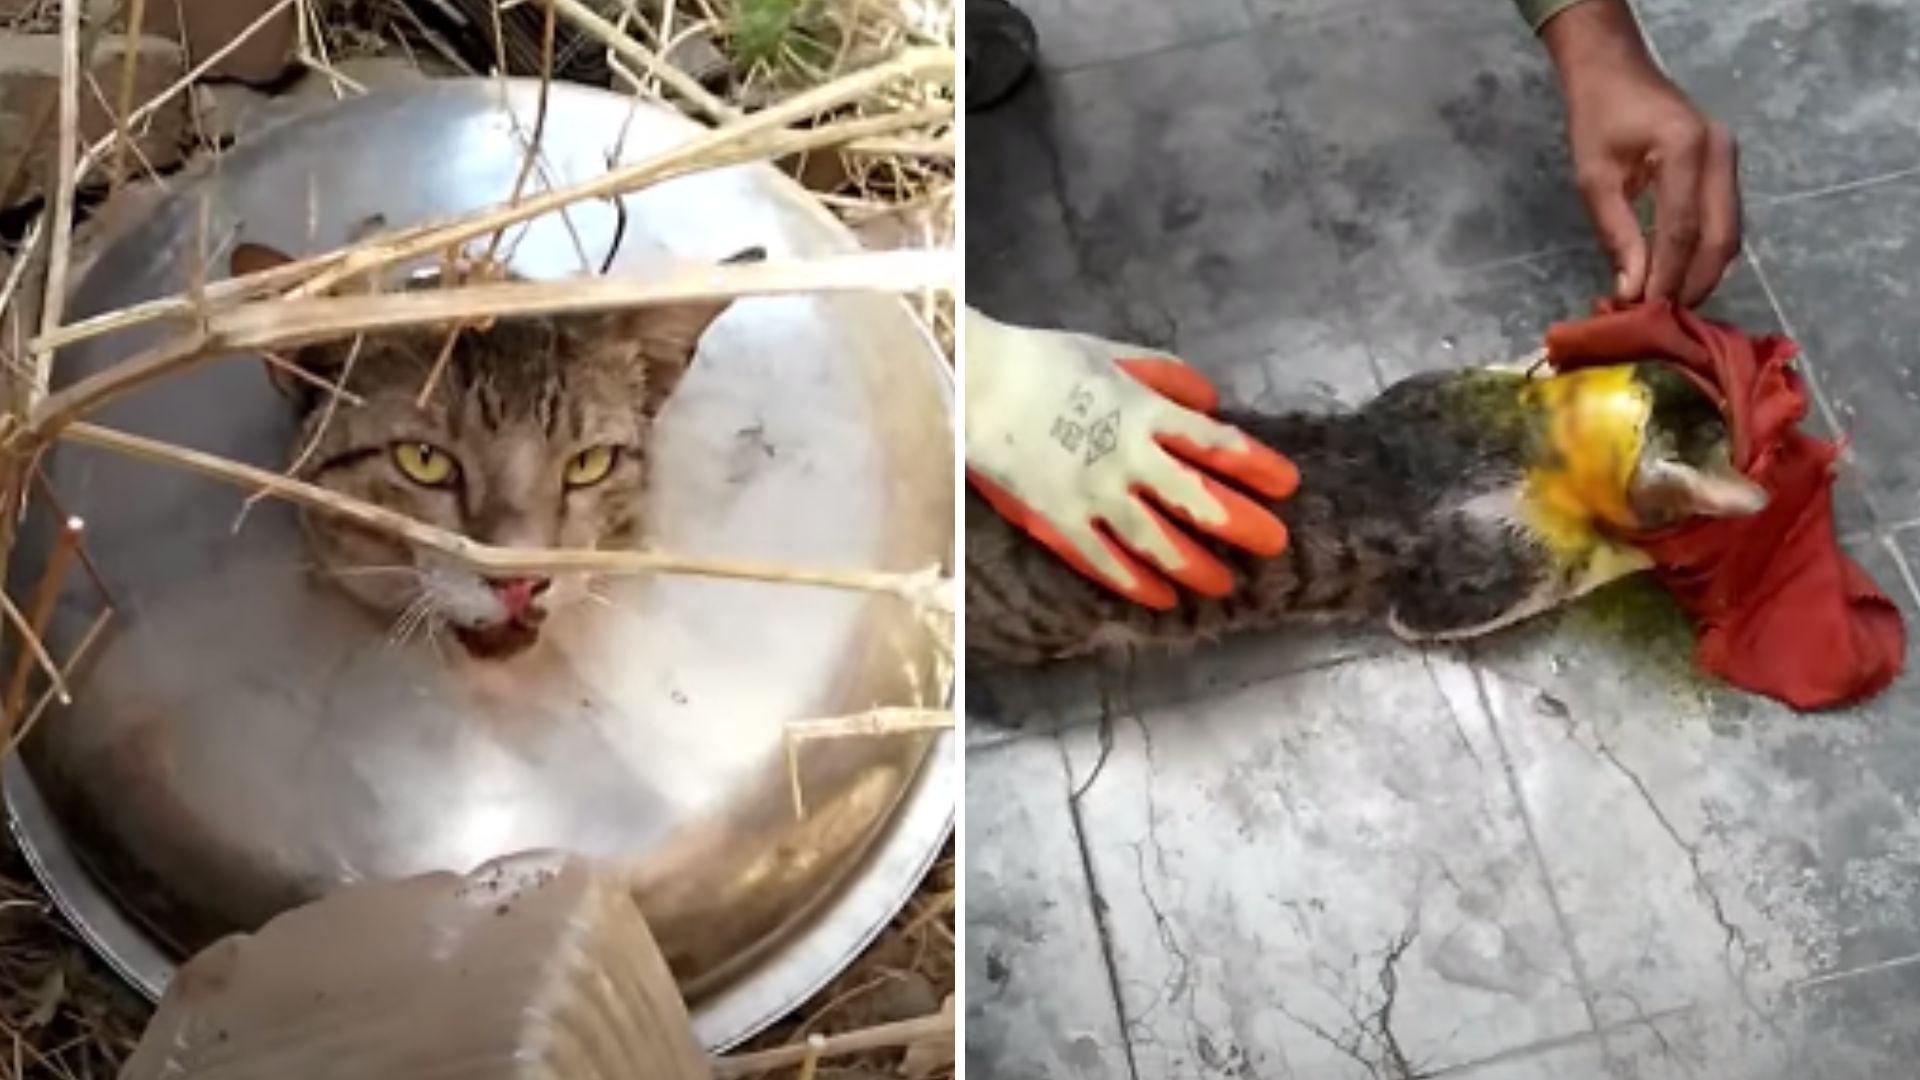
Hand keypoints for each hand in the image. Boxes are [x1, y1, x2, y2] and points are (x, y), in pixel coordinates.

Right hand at [963, 307, 1299, 609]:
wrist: (975, 382)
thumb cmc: (1044, 361)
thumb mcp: (1113, 354)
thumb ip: (1166, 377)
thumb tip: (1210, 404)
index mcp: (1146, 413)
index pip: (1218, 445)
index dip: (1257, 466)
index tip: (1287, 484)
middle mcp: (1129, 460)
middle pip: (1199, 500)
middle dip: (1242, 524)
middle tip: (1274, 544)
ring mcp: (1094, 497)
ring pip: (1158, 542)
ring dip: (1196, 565)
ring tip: (1223, 584)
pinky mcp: (1059, 524)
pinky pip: (1104, 562)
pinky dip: (1136, 582)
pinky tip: (1161, 598)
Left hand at [1543, 0, 1740, 306]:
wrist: (1616, 73)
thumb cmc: (1598, 119)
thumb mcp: (1594, 179)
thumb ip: (1617, 235)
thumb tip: (1632, 291)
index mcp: (1685, 149)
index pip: (1683, 230)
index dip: (1668, 277)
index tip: (1647, 313)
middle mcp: (1720, 154)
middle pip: (1720, 237)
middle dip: (1694, 283)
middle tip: (1664, 321)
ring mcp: (1730, 160)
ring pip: (1730, 233)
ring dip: (1703, 273)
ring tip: (1669, 306)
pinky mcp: (1727, 169)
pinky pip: (1725, 220)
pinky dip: (1705, 252)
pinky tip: (1680, 277)